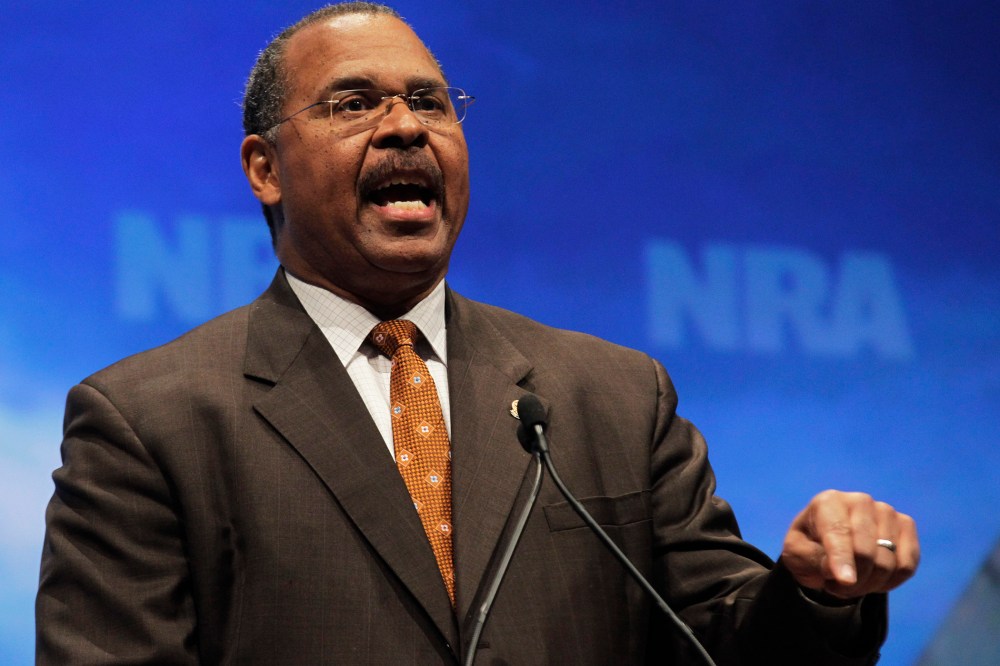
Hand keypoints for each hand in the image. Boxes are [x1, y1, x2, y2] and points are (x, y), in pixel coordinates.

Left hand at [781, 490, 918, 599]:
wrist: (826, 542)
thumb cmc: (808, 547)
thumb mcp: (796, 555)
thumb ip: (814, 561)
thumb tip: (847, 577)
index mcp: (828, 502)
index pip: (839, 532)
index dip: (842, 559)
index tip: (845, 581)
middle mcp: (860, 501)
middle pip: (866, 551)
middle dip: (853, 581)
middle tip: (836, 588)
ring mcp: (886, 511)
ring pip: (888, 562)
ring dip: (869, 584)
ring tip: (851, 582)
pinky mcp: (906, 525)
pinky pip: (907, 565)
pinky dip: (890, 582)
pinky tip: (872, 579)